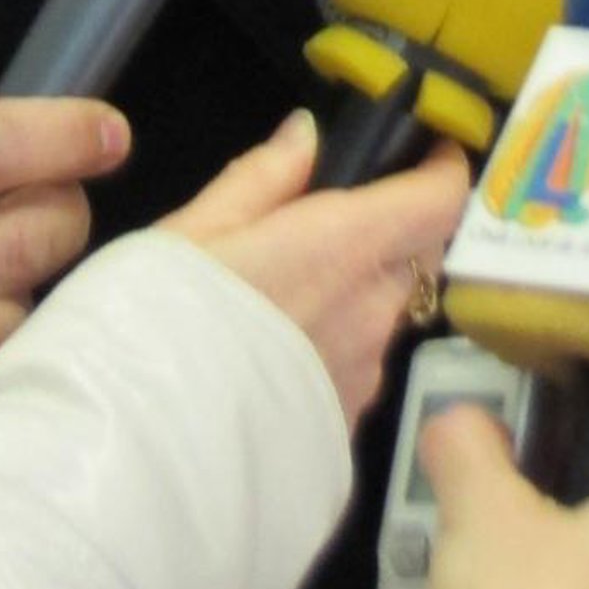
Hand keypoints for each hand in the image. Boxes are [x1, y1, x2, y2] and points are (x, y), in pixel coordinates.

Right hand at [161, 110, 468, 428]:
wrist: (145, 455)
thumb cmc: (161, 324)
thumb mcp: (195, 230)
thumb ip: (264, 177)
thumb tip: (307, 133)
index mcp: (346, 246)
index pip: (441, 200)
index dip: (443, 170)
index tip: (428, 153)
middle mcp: (372, 311)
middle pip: (416, 257)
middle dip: (392, 235)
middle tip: (332, 224)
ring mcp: (363, 376)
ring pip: (383, 317)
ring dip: (357, 297)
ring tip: (283, 301)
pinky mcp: (344, 428)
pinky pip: (356, 371)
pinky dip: (332, 352)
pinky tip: (272, 361)